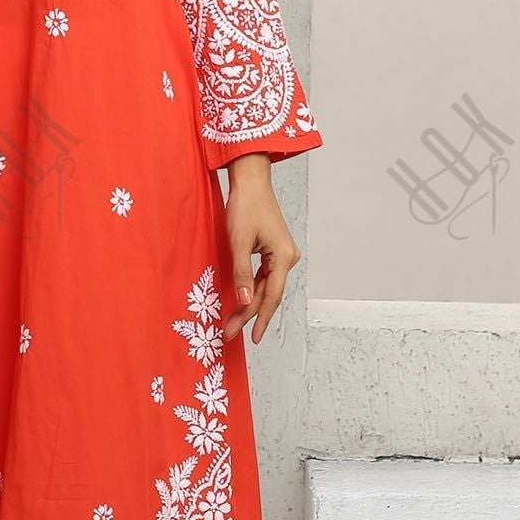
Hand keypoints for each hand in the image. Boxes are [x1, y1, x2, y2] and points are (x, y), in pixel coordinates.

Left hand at [221, 157, 301, 345]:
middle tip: (231, 333)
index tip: (249, 337)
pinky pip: (265, 277)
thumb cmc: (245, 206)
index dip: (257, 318)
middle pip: (268, 294)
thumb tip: (243, 301)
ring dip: (250, 304)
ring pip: (266, 287)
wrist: (251, 181)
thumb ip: (241, 273)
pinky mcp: (275, 251)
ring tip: (234, 323)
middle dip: (249, 315)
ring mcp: (282, 255)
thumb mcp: (238, 241)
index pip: (270, 296)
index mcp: (283, 257)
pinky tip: (241, 301)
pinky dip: (253, 290)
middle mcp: (288, 258)